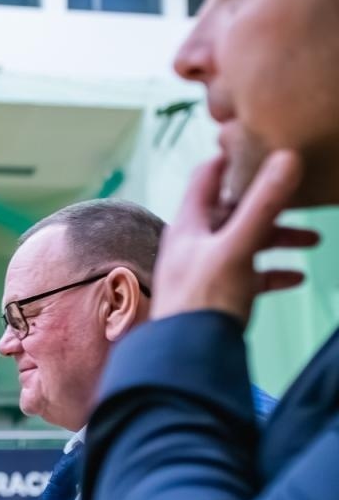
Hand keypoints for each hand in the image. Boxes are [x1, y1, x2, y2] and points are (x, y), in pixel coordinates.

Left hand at [151, 150, 319, 324]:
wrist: (186, 355)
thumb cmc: (202, 300)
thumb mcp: (237, 246)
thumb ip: (263, 204)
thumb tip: (287, 157)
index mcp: (189, 225)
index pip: (207, 178)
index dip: (230, 158)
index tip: (257, 143)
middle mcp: (194, 243)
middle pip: (234, 212)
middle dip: (271, 206)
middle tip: (303, 201)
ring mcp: (206, 270)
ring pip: (246, 243)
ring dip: (278, 240)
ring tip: (313, 242)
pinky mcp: (218, 296)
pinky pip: (250, 277)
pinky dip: (273, 273)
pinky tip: (296, 278)